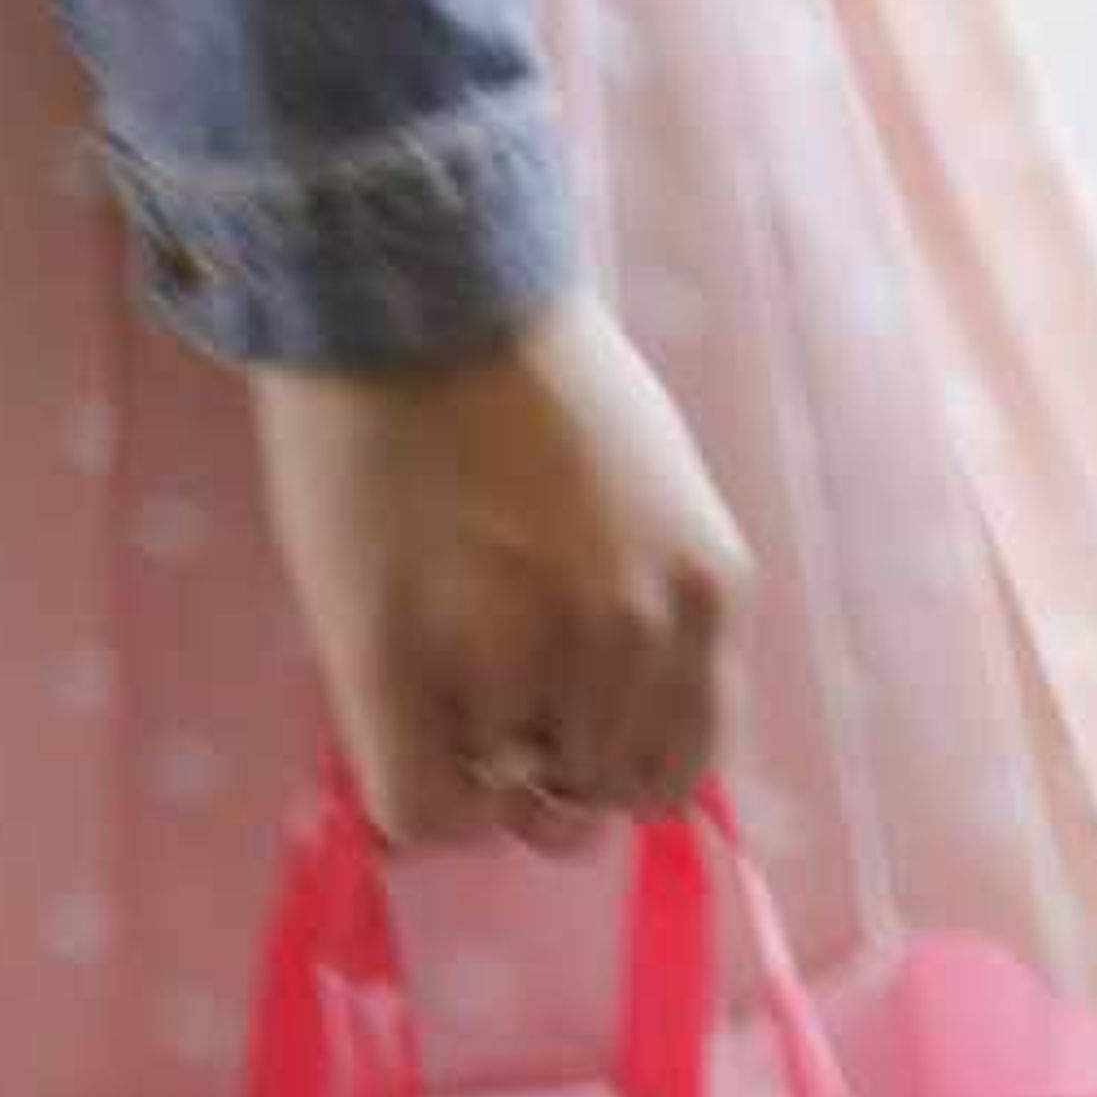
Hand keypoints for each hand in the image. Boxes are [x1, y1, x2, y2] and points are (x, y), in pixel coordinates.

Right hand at [249, 292, 752, 856]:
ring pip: (499, 812)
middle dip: (532, 771)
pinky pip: (419, 809)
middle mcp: (634, 640)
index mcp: (704, 597)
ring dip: (463, 770)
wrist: (415, 284)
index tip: (557, 732)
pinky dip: (408, 800)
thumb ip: (651, 609)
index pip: (675, 772)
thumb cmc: (524, 372)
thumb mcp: (649, 493)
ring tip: (429, 679)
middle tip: (479, 703)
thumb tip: (597, 742)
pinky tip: (392, 730)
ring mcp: (522, 658)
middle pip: (585, 799)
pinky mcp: (410, 666)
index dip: (606, 766)